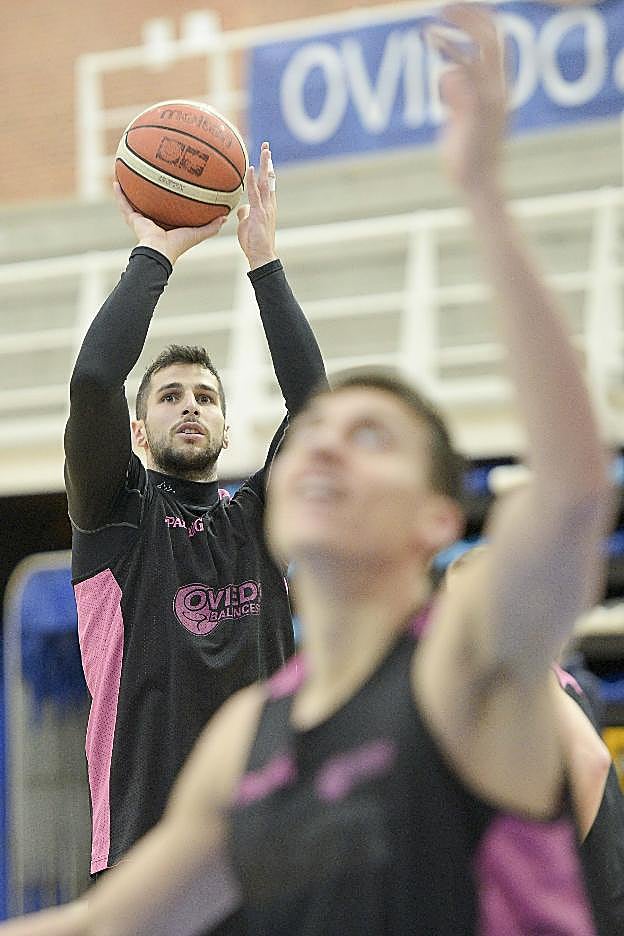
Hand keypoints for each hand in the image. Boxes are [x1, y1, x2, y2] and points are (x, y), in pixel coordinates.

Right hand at [113, 181, 226, 264]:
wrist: (160, 252)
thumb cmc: (178, 245)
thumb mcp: (197, 233)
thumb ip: (211, 226)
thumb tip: (226, 216)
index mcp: (167, 224)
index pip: (167, 208)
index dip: (169, 198)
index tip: (171, 185)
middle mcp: (153, 220)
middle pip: (150, 202)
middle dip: (149, 190)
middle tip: (149, 173)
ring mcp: (141, 219)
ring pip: (133, 200)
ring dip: (130, 188)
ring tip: (127, 172)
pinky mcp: (132, 219)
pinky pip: (123, 204)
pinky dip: (119, 194)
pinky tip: (116, 180)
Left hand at [236, 141, 277, 269]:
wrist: (261, 256)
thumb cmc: (253, 243)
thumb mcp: (246, 225)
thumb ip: (245, 213)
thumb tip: (240, 207)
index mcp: (267, 206)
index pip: (267, 184)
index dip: (266, 170)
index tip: (266, 157)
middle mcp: (269, 204)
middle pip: (269, 178)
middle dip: (268, 162)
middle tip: (267, 146)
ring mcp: (266, 208)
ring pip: (265, 182)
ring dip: (265, 165)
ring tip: (265, 150)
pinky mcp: (260, 212)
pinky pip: (255, 193)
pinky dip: (252, 180)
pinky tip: (250, 168)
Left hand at [430, 5, 505, 195]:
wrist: (478, 185)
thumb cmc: (468, 158)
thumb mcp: (460, 119)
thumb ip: (456, 97)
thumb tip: (447, 77)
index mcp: (499, 89)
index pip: (496, 43)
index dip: (479, 22)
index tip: (456, 13)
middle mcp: (499, 89)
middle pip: (492, 37)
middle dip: (469, 17)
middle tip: (444, 8)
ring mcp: (489, 99)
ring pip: (477, 51)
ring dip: (451, 37)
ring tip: (426, 31)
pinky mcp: (475, 111)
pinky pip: (462, 74)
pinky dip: (446, 57)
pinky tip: (430, 47)